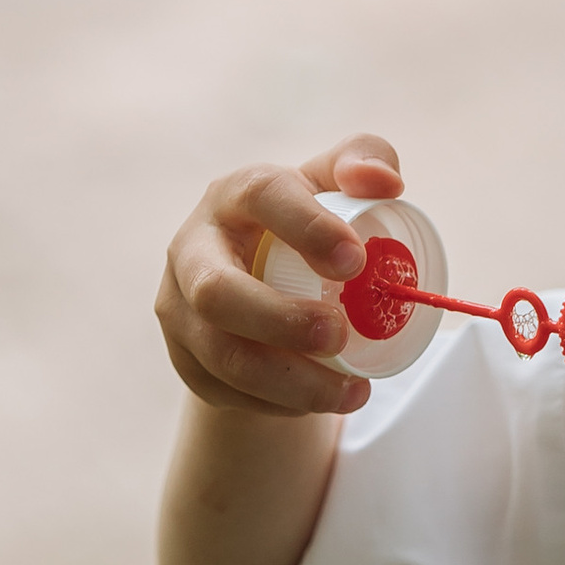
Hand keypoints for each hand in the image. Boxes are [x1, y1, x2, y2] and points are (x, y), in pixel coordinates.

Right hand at [156, 134, 404, 416]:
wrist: (259, 278)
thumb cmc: (307, 223)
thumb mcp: (336, 186)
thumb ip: (366, 161)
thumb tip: (384, 184)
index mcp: (234, 195)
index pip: (262, 196)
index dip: (307, 226)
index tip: (355, 261)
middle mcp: (193, 248)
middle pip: (216, 291)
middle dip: (280, 321)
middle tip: (340, 337)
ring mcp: (179, 307)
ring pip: (220, 355)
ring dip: (290, 381)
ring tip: (350, 393)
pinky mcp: (185, 358)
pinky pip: (226, 390)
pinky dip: (279, 403)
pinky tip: (320, 400)